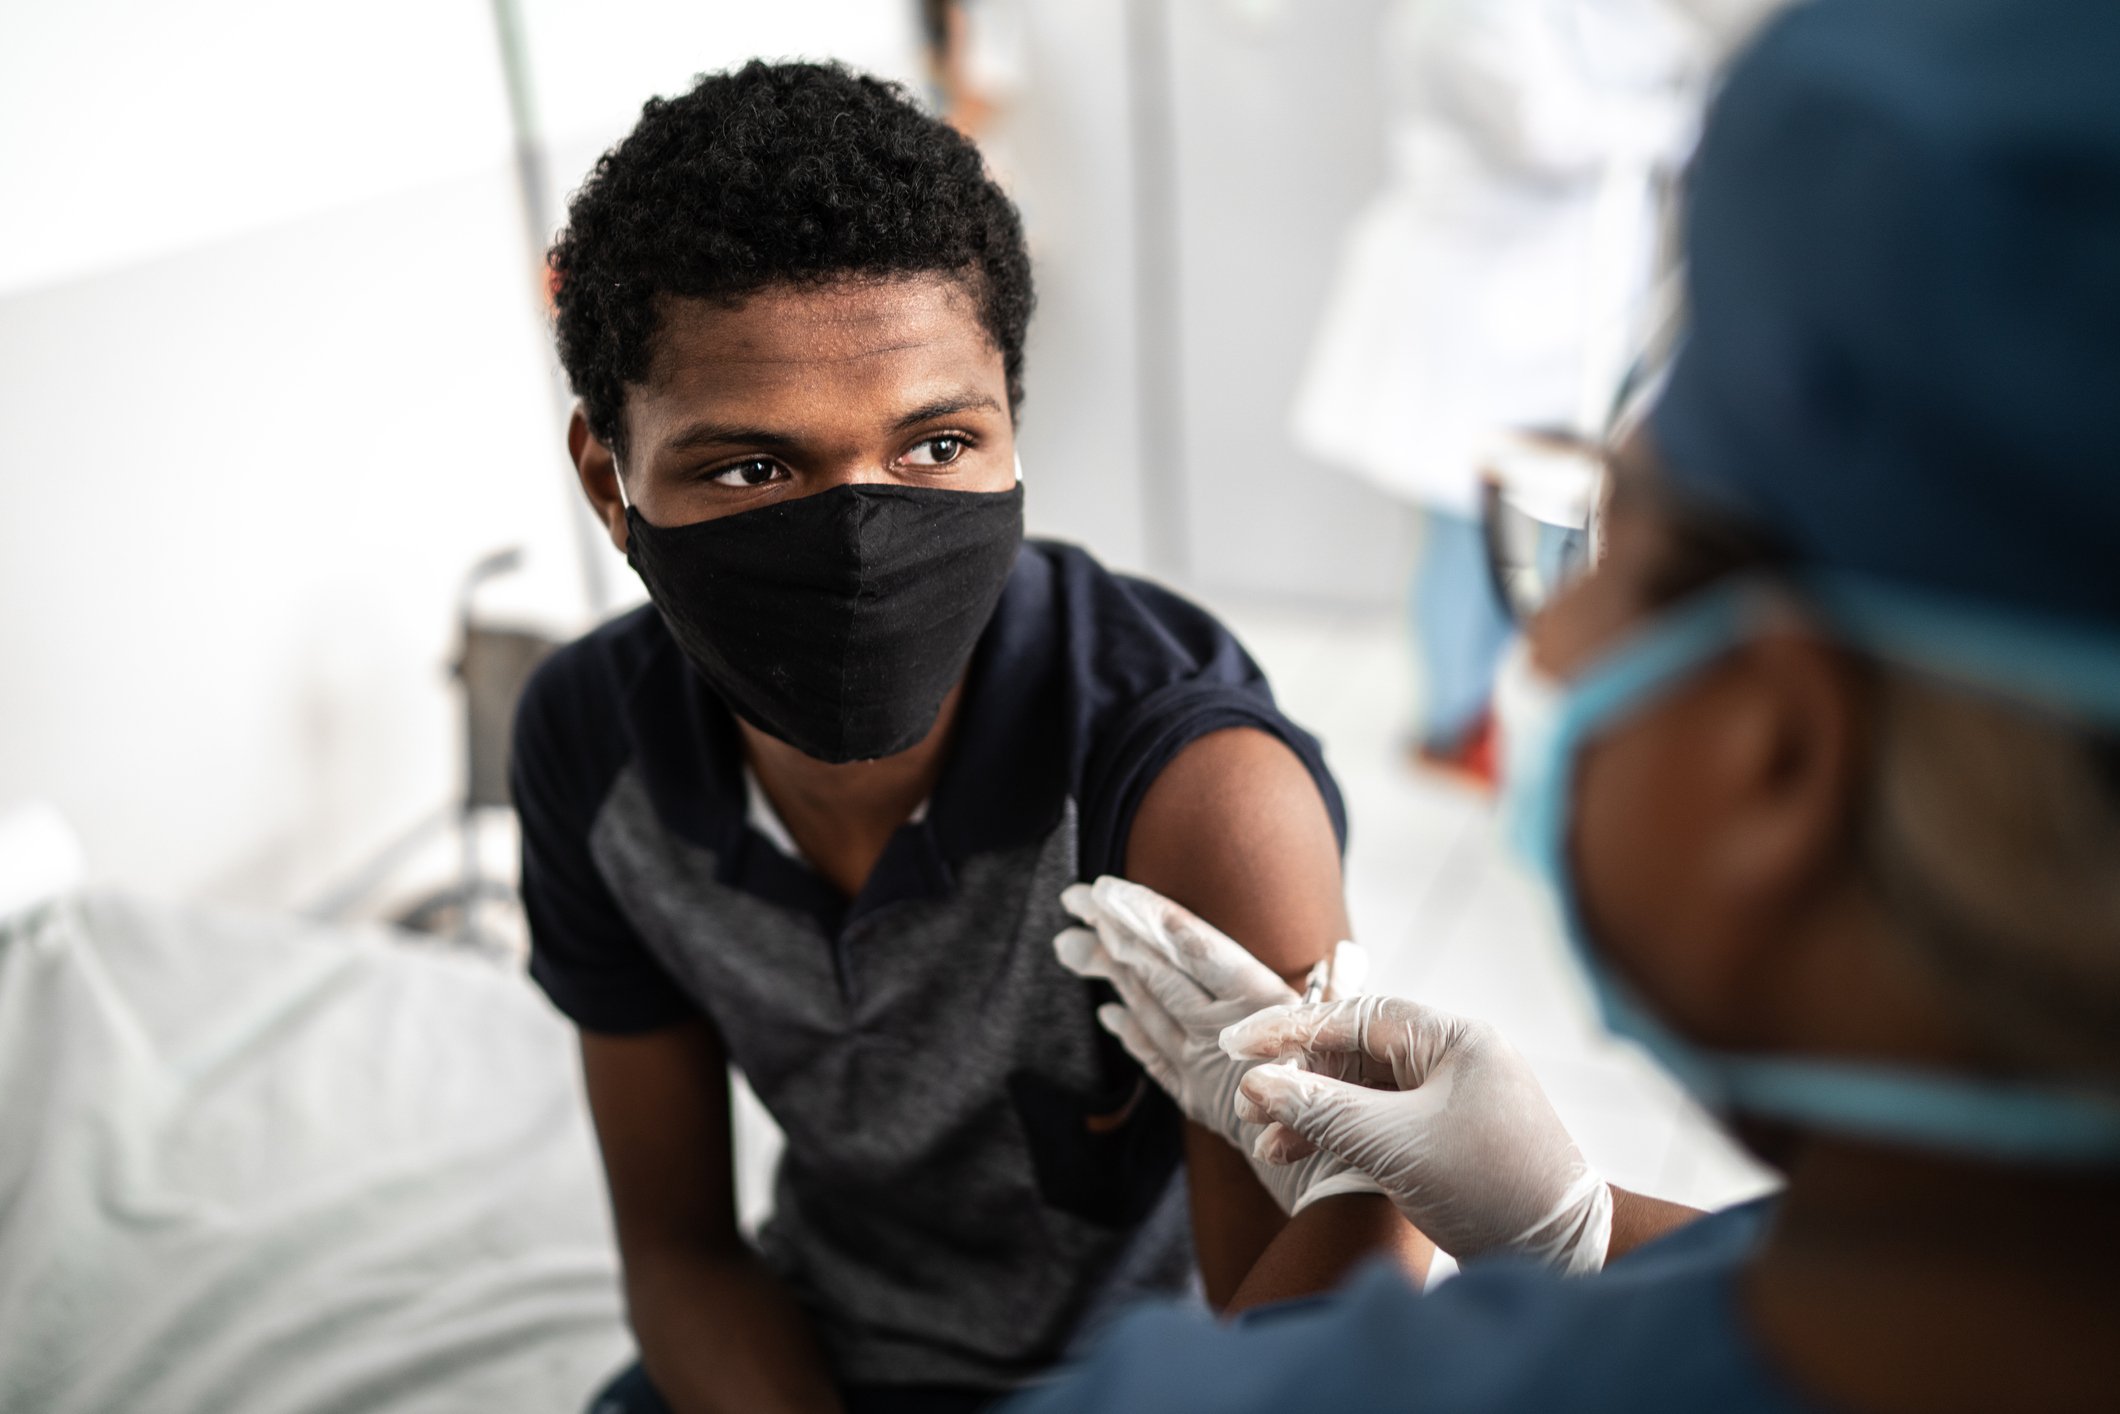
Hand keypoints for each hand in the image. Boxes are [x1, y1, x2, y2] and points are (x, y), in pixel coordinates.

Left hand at [1054, 876, 1380, 1213]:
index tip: (1107, 889)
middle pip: (1156, 972)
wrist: (1336, 1186)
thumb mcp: (1353, 1040)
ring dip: (1110, 974)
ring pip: (1147, 1009)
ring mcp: (1201, 1069)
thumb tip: (1343, 957)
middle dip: (1112, 932)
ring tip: (1073, 943)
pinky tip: (1107, 1013)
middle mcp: (1219, 1033)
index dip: (1146, 914)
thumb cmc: (1355, 1103)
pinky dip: (1129, 1032)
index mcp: (1257, 1005)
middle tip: (1073, 900)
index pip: (1190, 946)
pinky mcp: (1199, 1101)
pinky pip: (1154, 1059)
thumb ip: (1337, 994)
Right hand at [1223, 995, 1612, 1272]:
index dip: (1290, 1028)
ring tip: (1265, 1141)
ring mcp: (1449, 1101)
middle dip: (1297, 1077)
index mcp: (1453, 1040)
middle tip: (1248, 1102)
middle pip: (1354, 1051)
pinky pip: (1378, 1122)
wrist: (1563, 1257)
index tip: (1237, 1044)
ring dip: (1312, 1112)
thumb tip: (1255, 1084)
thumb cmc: (1491, 1190)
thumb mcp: (1396, 1146)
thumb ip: (1322, 1110)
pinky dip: (1338, 1136)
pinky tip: (1297, 1153)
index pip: (1356, 1016)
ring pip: (1361, 1091)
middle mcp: (1452, 1060)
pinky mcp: (1443, 1140)